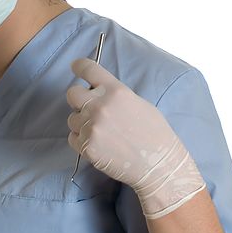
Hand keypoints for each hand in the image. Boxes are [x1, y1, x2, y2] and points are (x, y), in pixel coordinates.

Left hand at [66, 58, 205, 218]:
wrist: (159, 165)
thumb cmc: (154, 133)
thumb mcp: (139, 103)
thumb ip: (115, 95)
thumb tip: (97, 90)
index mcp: (116, 91)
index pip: (88, 69)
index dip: (79, 66)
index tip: (75, 68)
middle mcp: (100, 106)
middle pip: (72, 93)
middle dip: (78, 99)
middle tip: (89, 108)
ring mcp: (91, 127)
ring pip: (72, 118)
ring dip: (82, 123)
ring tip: (103, 132)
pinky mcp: (86, 147)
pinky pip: (73, 137)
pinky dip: (82, 140)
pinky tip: (99, 143)